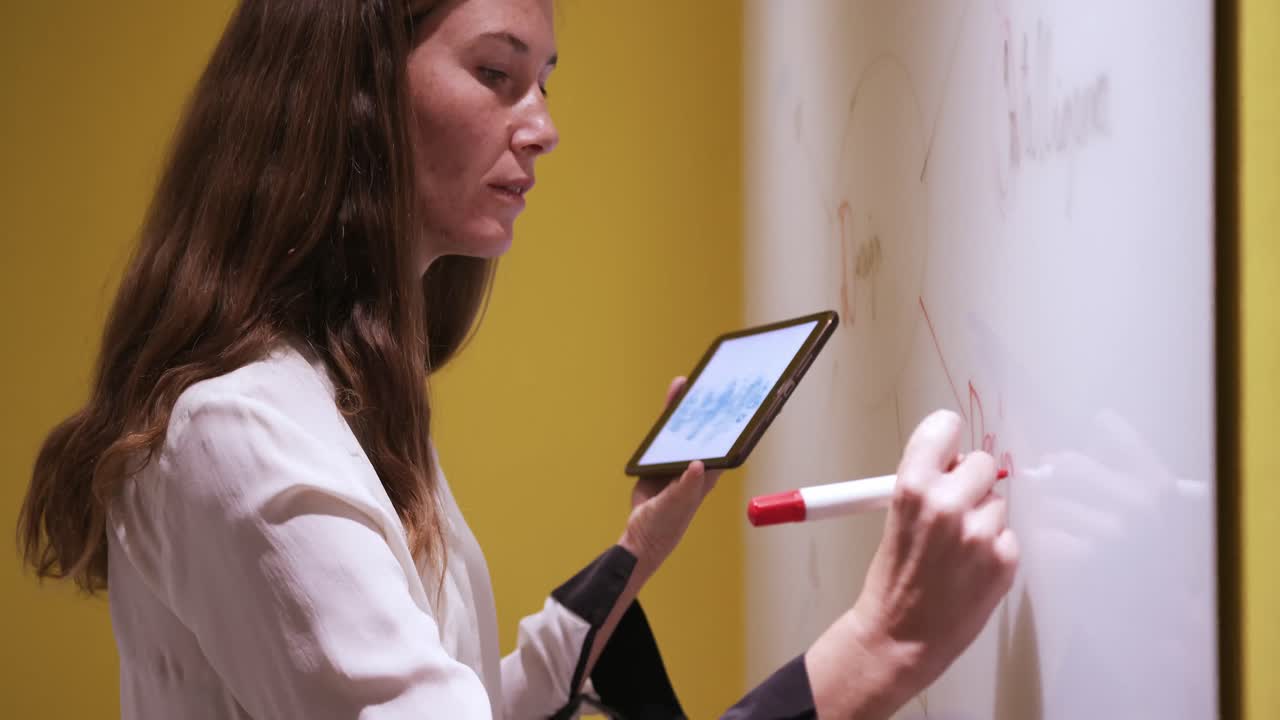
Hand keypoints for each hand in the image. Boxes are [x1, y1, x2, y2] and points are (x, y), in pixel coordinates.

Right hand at [618, 377, 719, 579]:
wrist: (640, 535)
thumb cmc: (666, 524)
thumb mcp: (676, 505)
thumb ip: (686, 487)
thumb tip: (698, 465)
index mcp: (707, 475)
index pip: (724, 445)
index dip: (730, 425)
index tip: (737, 403)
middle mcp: (696, 465)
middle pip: (704, 432)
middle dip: (706, 409)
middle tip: (708, 382)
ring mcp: (677, 462)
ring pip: (682, 431)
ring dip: (683, 410)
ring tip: (684, 384)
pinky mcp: (658, 461)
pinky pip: (663, 436)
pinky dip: (665, 420)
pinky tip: (668, 402)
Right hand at [805, 409, 1019, 717]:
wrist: (900, 637)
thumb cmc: (893, 579)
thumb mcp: (895, 516)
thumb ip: (925, 484)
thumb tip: (955, 463)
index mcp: (913, 486)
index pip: (945, 427)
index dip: (946, 440)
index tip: (948, 452)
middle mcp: (949, 503)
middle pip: (982, 462)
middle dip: (971, 481)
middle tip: (955, 508)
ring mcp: (981, 533)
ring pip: (998, 503)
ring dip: (984, 519)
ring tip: (958, 549)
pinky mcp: (1005, 560)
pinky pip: (1008, 536)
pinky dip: (995, 549)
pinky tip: (971, 569)